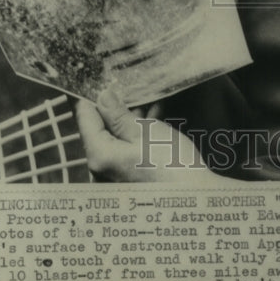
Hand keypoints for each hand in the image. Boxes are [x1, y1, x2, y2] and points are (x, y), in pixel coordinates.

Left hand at [75, 85, 209, 182]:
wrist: (195, 201)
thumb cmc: (171, 167)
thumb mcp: (145, 132)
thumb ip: (119, 115)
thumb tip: (102, 96)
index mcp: (99, 155)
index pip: (84, 116)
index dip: (94, 94)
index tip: (107, 79)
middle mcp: (100, 169)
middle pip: (101, 128)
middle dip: (117, 107)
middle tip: (133, 88)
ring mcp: (114, 177)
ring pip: (116, 139)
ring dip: (131, 120)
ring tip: (150, 101)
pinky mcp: (129, 181)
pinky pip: (127, 151)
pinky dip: (138, 137)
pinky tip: (155, 121)